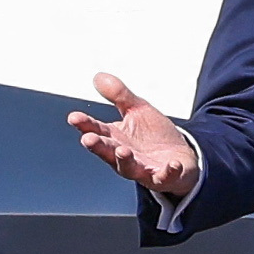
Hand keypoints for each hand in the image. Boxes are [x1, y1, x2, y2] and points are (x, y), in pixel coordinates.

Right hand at [69, 70, 201, 197]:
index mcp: (116, 138)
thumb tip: (98, 77)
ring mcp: (143, 169)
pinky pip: (165, 176)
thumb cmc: (153, 137)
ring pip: (129, 168)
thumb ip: (119, 95)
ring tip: (122, 151)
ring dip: (125, 160)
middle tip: (89, 139)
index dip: (85, 125)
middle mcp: (125, 156)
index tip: (74, 118)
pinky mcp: (164, 177)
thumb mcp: (137, 110)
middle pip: (108, 152)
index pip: (97, 131)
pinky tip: (172, 164)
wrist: (180, 159)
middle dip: (98, 146)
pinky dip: (168, 172)